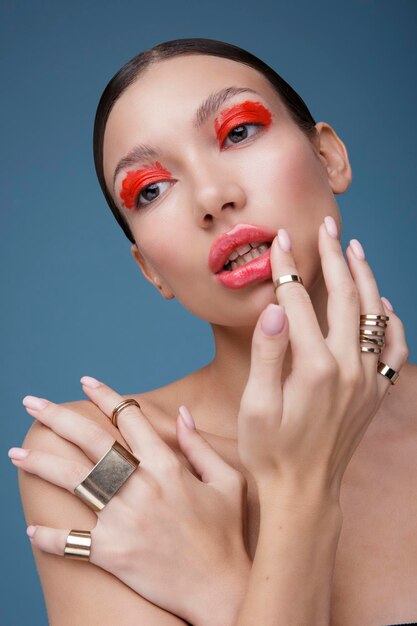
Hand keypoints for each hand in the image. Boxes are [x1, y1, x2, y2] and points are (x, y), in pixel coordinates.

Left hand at [11, 382, 250, 625]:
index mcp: (167, 466)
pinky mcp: (112, 553)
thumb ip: (200, 445)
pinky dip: (49, 536)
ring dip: (41, 464)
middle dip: (58, 417)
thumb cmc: (226, 534)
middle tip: (32, 402)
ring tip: (16, 452)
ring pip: (73, 481)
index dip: (106, 396)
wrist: (220, 590)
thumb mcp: (228, 481)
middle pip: (91, 441)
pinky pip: (71, 542)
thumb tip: (181, 412)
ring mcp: (124, 520)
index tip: (85, 382)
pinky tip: (31, 528)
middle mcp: (142, 487)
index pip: (130, 419)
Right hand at [238, 217, 407, 502]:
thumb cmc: (270, 450)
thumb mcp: (256, 405)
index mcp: (313, 367)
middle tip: (325, 227)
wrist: (303, 491)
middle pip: (343, 297)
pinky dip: (391, 321)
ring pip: (372, 314)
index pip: (298, 300)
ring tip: (355, 248)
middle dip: (333, 257)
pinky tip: (382, 305)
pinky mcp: (375, 392)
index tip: (280, 238)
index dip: (287, 266)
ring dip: (364, 278)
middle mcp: (347, 368)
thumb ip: (268, 353)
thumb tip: (275, 307)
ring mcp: (367, 380)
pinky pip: (393, 348)